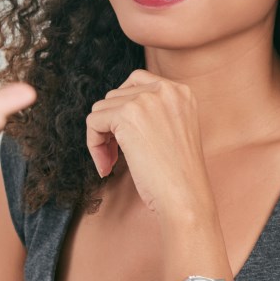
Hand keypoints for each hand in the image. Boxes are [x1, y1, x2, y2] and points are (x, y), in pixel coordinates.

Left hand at [87, 69, 233, 280]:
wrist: (186, 199)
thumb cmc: (179, 176)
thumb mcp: (173, 132)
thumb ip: (153, 113)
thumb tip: (111, 108)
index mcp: (182, 92)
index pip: (136, 81)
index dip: (122, 109)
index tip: (124, 136)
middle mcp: (167, 90)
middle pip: (115, 96)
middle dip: (110, 126)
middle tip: (115, 156)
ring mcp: (147, 100)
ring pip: (101, 108)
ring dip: (101, 137)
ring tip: (112, 163)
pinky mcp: (127, 115)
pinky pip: (93, 122)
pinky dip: (94, 145)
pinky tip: (107, 166)